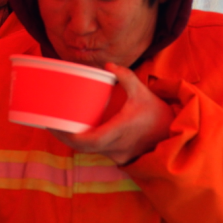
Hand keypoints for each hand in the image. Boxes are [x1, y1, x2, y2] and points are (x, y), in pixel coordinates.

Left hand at [48, 64, 173, 164]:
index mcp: (120, 131)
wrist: (173, 133)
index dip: (70, 136)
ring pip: (89, 151)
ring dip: (73, 141)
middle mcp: (117, 146)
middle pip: (83, 148)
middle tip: (49, 124)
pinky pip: (97, 152)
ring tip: (57, 126)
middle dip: (64, 137)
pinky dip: (85, 143)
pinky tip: (75, 132)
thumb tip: (108, 65)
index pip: (90, 141)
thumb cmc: (156, 113)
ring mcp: (118, 154)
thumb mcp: (142, 92)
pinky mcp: (119, 157)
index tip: (55, 126)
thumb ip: (126, 76)